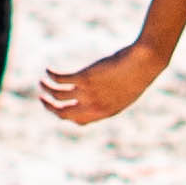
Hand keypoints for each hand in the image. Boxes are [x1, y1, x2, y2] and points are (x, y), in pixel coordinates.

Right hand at [36, 43, 167, 126]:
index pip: (79, 121)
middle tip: (42, 98)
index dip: (67, 115)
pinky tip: (48, 70)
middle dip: (49, 107)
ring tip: (42, 81)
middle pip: (63, 113)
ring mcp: (88, 93)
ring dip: (46, 88)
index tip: (61, 107)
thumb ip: (111, 99)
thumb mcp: (125, 93)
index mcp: (104, 112)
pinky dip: (51, 75)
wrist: (144, 63)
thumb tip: (103, 96)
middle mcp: (93, 106)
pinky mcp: (84, 77)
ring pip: (57, 95)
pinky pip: (60, 78)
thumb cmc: (138, 76)